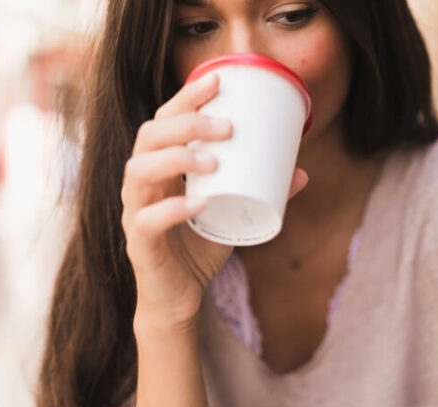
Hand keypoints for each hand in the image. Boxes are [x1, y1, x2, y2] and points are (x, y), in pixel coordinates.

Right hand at [122, 73, 308, 335]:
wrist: (179, 297)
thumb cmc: (200, 247)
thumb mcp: (235, 214)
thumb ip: (263, 193)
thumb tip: (302, 172)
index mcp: (161, 166)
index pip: (165, 120)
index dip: (186, 97)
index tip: (218, 79)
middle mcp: (143, 182)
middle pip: (149, 136)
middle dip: (186, 122)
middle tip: (226, 125)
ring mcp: (135, 210)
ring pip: (139, 171)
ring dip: (177, 158)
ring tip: (214, 160)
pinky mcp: (138, 242)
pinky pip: (147, 220)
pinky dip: (173, 209)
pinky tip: (199, 203)